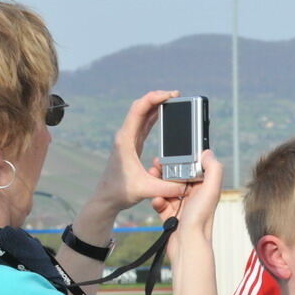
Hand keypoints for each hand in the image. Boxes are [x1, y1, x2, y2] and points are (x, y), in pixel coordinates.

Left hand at [94, 90, 193, 211]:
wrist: (106, 198)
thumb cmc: (121, 192)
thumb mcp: (146, 190)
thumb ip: (168, 187)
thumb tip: (188, 185)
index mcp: (125, 140)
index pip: (139, 110)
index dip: (154, 98)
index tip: (170, 95)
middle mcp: (125, 136)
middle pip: (140, 107)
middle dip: (157, 98)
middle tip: (175, 95)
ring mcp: (128, 139)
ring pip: (141, 114)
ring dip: (156, 105)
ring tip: (172, 101)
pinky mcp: (132, 145)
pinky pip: (143, 125)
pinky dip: (153, 116)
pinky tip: (163, 113)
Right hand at [151, 150, 223, 242]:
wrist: (187, 246)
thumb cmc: (200, 220)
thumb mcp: (210, 190)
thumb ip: (213, 169)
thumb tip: (207, 152)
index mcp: (206, 189)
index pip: (193, 168)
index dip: (181, 161)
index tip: (169, 155)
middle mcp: (196, 197)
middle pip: (177, 178)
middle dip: (165, 172)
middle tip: (154, 167)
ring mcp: (183, 207)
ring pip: (167, 189)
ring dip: (158, 185)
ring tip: (152, 182)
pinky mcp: (171, 217)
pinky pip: (161, 203)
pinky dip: (157, 201)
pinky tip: (156, 202)